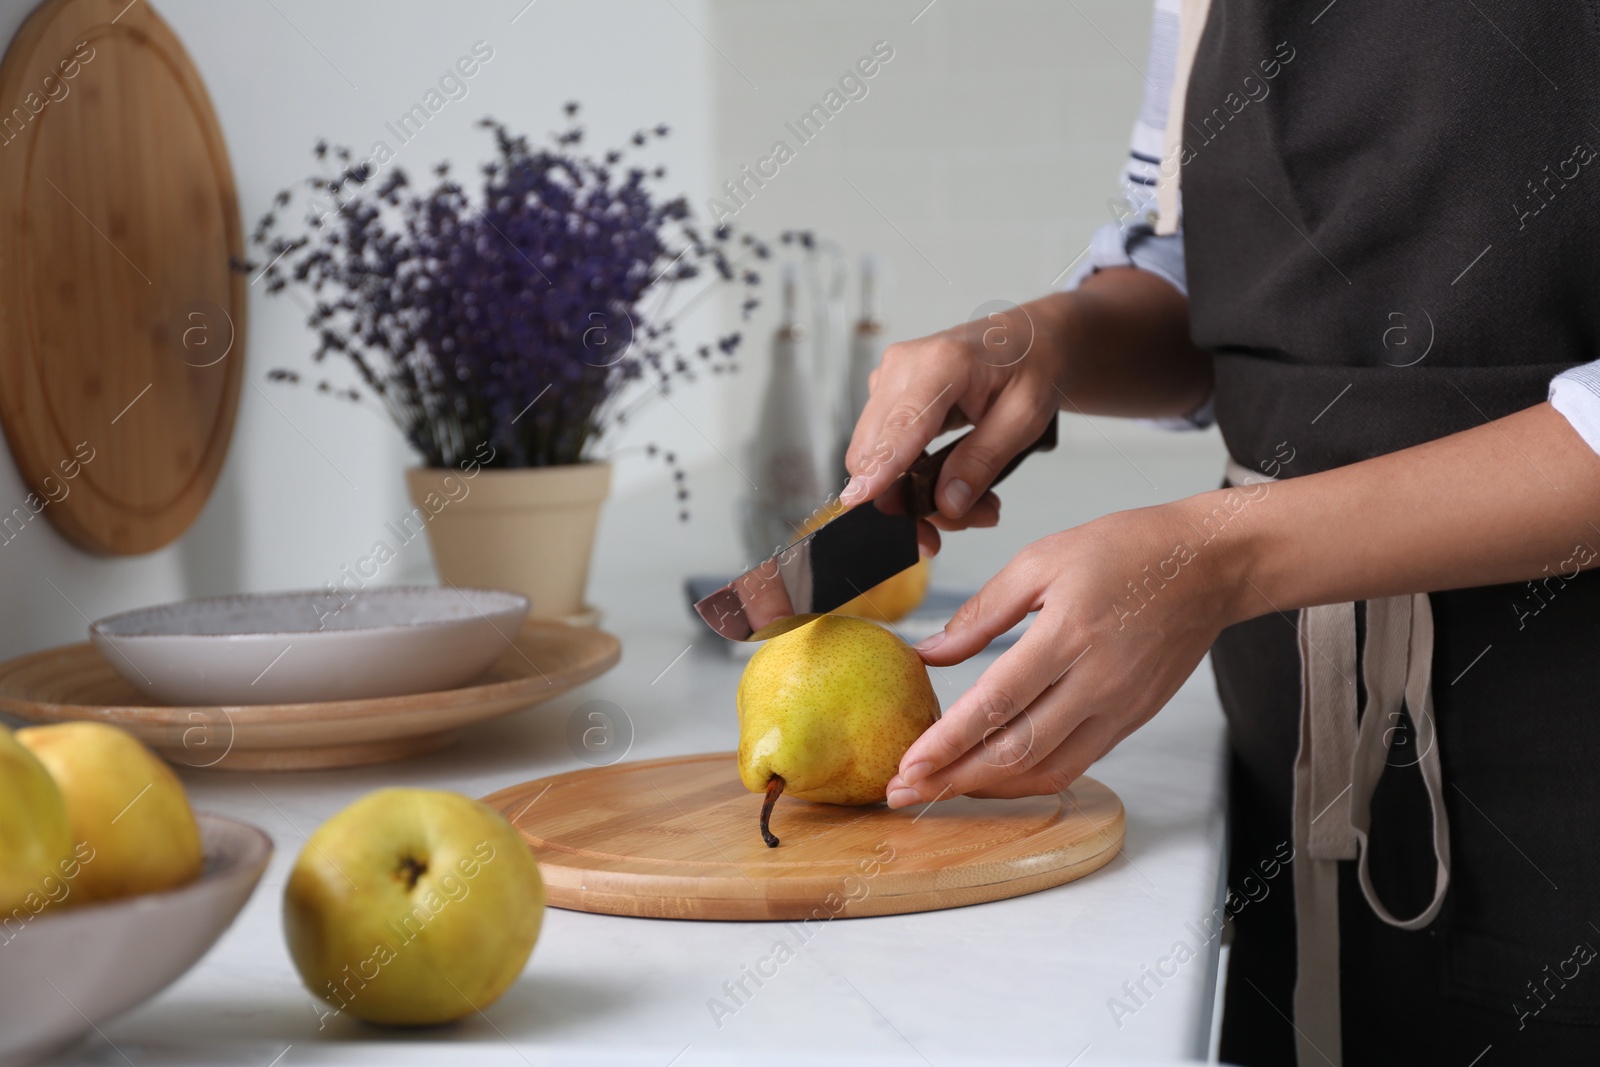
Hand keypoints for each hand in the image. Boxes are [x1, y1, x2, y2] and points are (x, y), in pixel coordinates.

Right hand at [840, 296, 1070, 543]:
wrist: (1026, 339)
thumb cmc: (1030, 365)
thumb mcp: (1025, 417)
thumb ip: (983, 460)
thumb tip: (946, 502)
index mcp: (942, 363)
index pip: (901, 426)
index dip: (880, 468)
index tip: (859, 500)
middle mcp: (902, 366)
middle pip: (877, 451)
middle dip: (911, 499)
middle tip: (967, 520)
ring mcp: (889, 380)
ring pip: (876, 459)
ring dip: (915, 493)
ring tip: (973, 506)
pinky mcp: (887, 397)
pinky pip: (885, 451)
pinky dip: (912, 477)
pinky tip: (951, 485)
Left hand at [883, 496, 1247, 805]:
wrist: (1209, 564)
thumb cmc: (1128, 550)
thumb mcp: (1042, 559)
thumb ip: (982, 612)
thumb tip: (930, 652)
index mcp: (1069, 634)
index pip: (996, 705)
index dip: (947, 742)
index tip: (907, 765)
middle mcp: (1098, 682)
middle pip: (1016, 751)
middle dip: (954, 779)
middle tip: (904, 792)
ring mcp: (1120, 708)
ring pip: (1047, 770)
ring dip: (988, 788)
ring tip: (940, 790)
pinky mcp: (1133, 719)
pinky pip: (1075, 762)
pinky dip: (1028, 777)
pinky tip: (993, 774)